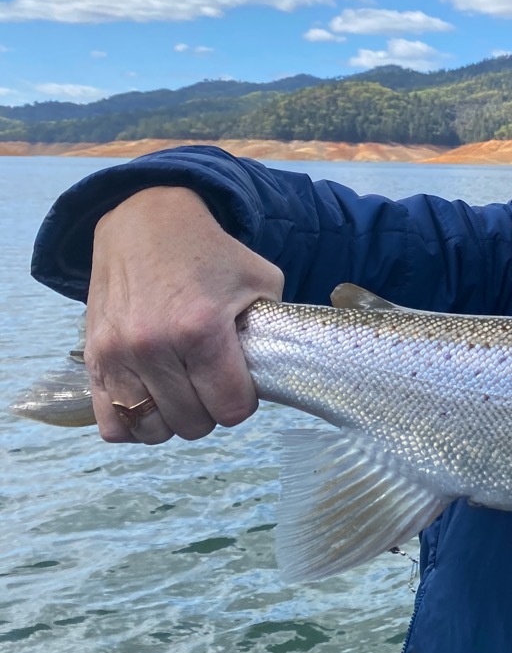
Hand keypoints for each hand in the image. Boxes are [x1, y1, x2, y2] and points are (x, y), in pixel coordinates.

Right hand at [85, 186, 283, 444]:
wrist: (145, 223)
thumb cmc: (211, 253)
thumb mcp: (262, 279)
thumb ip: (273, 329)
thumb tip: (276, 372)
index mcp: (201, 328)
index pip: (230, 408)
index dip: (243, 402)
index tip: (242, 383)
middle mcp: (154, 346)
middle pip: (192, 423)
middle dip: (210, 410)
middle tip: (213, 382)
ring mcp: (118, 354)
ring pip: (152, 430)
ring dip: (174, 419)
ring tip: (184, 392)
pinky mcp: (93, 358)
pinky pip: (112, 424)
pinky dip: (134, 424)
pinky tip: (153, 402)